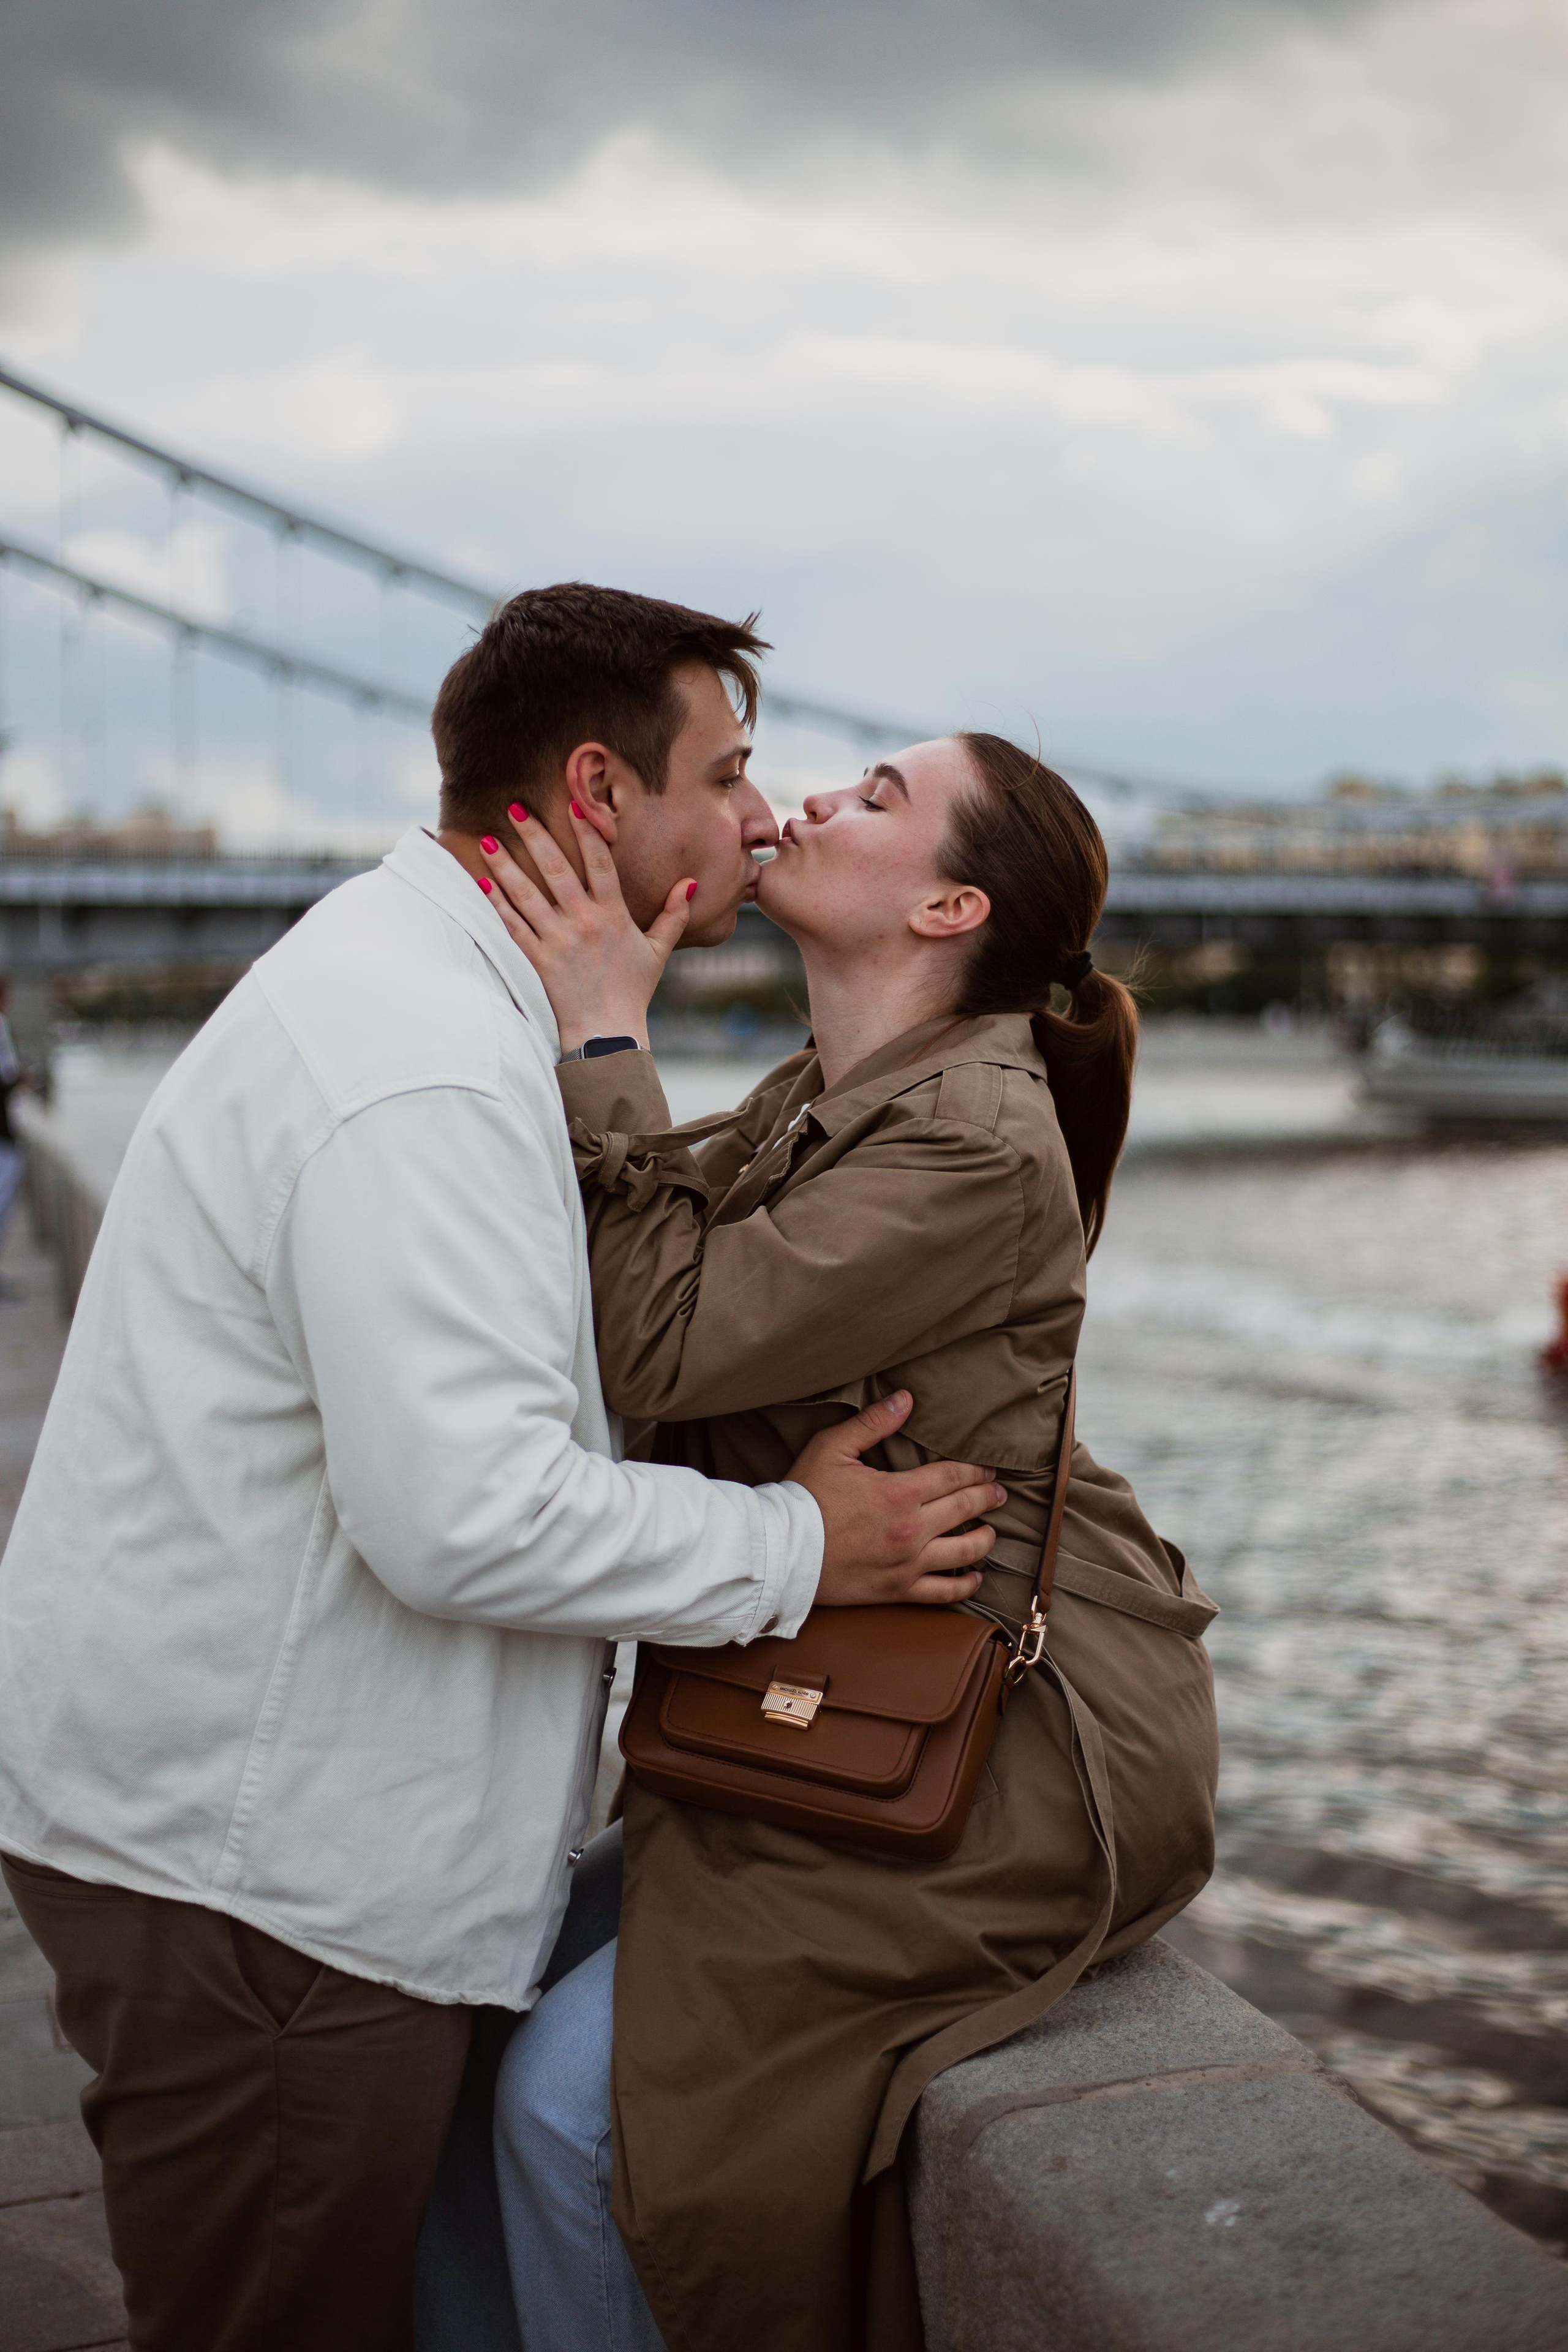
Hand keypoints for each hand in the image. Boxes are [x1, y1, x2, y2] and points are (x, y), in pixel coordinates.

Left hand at [479, 802, 694, 1051]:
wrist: (607, 1034)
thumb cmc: (633, 991)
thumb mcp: (658, 951)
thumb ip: (674, 915)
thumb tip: (690, 883)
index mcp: (614, 915)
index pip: (600, 864)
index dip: (588, 833)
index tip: (573, 805)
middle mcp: (584, 922)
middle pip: (556, 869)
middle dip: (534, 835)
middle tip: (515, 808)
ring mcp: (558, 940)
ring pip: (527, 894)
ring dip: (505, 865)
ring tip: (486, 840)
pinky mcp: (538, 960)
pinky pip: (514, 926)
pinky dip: (497, 904)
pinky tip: (482, 883)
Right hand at [789, 1392, 1002, 1607]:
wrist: (781, 1551)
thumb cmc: (804, 1496)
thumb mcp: (832, 1448)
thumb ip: (872, 1423)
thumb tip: (906, 1398)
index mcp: (899, 1493)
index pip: (952, 1477)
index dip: (974, 1471)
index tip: (988, 1469)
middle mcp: (911, 1530)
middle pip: (964, 1510)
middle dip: (987, 1498)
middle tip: (1000, 1493)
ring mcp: (907, 1564)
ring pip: (963, 1552)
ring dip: (984, 1540)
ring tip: (992, 1532)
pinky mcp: (897, 1590)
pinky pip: (941, 1592)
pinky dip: (964, 1585)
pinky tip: (975, 1578)